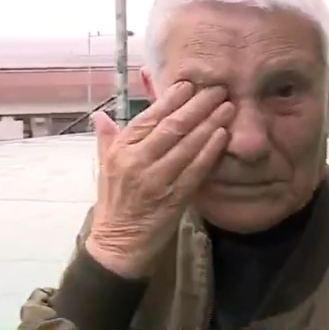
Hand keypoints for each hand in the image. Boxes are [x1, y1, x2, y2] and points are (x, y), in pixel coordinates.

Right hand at [86, 82, 234, 277]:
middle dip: (199, 105)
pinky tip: (223, 135)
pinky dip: (211, 150)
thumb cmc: (114, 203)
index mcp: (121, 150)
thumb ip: (106, 138)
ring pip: (188, 144)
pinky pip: (197, 169)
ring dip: (211, 122)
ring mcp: (157, 179)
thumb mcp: (105, 167)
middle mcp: (138, 161)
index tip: (190, 85)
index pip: (149, 117)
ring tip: (228, 106)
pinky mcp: (174, 197)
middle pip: (173, 126)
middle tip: (219, 89)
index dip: (172, 99)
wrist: (119, 244)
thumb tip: (101, 115)